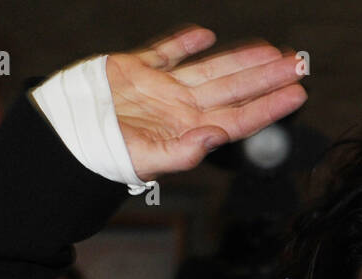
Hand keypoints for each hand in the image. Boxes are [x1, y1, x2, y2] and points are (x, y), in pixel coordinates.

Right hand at [105, 26, 307, 180]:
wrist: (63, 136)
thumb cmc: (102, 155)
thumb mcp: (146, 158)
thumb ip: (184, 151)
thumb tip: (216, 136)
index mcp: (188, 131)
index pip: (241, 118)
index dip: (271, 106)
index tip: (298, 94)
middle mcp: (181, 109)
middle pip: (235, 90)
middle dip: (267, 77)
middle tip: (298, 65)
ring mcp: (161, 89)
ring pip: (211, 70)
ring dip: (241, 60)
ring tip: (271, 51)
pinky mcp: (135, 70)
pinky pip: (166, 53)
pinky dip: (185, 43)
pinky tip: (206, 35)